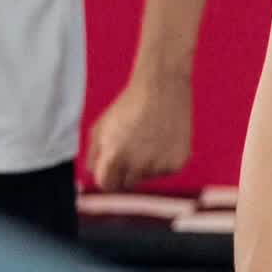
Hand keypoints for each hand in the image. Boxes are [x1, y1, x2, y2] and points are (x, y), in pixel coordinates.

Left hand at [85, 67, 191, 189]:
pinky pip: (166, 169)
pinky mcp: (178, 162)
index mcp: (114, 159)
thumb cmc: (127, 106)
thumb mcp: (99, 129)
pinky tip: (163, 138)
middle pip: (127, 184)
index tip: (112, 164)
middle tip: (132, 146)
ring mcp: (160, 166)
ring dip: (146, 164)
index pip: (107, 185)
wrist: (162, 86)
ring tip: (148, 137)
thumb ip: (93, 157)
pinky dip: (164, 159)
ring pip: (147, 177)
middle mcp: (138, 166)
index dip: (108, 174)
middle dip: (126, 170)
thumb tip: (97, 178)